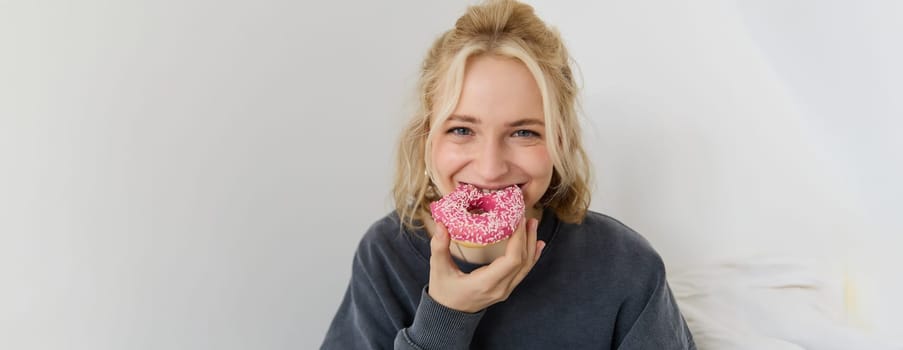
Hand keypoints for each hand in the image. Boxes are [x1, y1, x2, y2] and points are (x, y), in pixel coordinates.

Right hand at [427, 217, 545, 312]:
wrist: (448, 315)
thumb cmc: (443, 292)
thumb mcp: (438, 269)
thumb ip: (439, 247)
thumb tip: (440, 224)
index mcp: (485, 283)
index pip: (512, 260)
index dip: (518, 239)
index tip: (517, 219)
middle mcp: (500, 288)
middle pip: (522, 261)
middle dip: (526, 237)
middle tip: (526, 216)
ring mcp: (505, 290)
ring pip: (526, 266)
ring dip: (531, 244)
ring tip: (533, 224)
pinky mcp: (506, 289)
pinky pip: (523, 272)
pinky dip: (532, 257)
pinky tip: (537, 244)